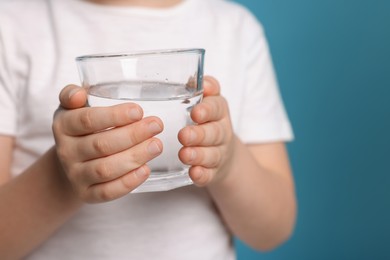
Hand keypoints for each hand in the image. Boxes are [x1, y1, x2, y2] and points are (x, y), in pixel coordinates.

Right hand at [52, 85, 162, 202]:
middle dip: (132, 135)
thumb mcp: (72, 109)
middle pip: (101, 145)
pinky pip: (107, 192)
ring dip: (134, 157)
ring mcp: (75, 175)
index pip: (87, 120)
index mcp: (63, 126)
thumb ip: (73, 95)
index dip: (114, 116)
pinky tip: (146, 169)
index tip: (139, 111)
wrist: (70, 163)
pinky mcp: (86, 194)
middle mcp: (66, 152)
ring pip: (106, 169)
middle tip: (156, 126)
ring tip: (157, 145)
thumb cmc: (80, 129)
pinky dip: (128, 182)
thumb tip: (79, 93)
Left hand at [178, 76, 235, 185]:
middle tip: (184, 135)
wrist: (226, 155)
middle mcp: (221, 132)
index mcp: (218, 112)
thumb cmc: (208, 122)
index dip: (208, 110)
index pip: (218, 107)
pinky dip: (202, 175)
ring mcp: (219, 153)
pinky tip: (194, 174)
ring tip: (185, 154)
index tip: (195, 112)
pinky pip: (210, 175)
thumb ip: (202, 89)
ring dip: (198, 155)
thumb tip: (190, 77)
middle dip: (200, 134)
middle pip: (215, 132)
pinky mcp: (214, 172)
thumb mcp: (208, 103)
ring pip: (212, 154)